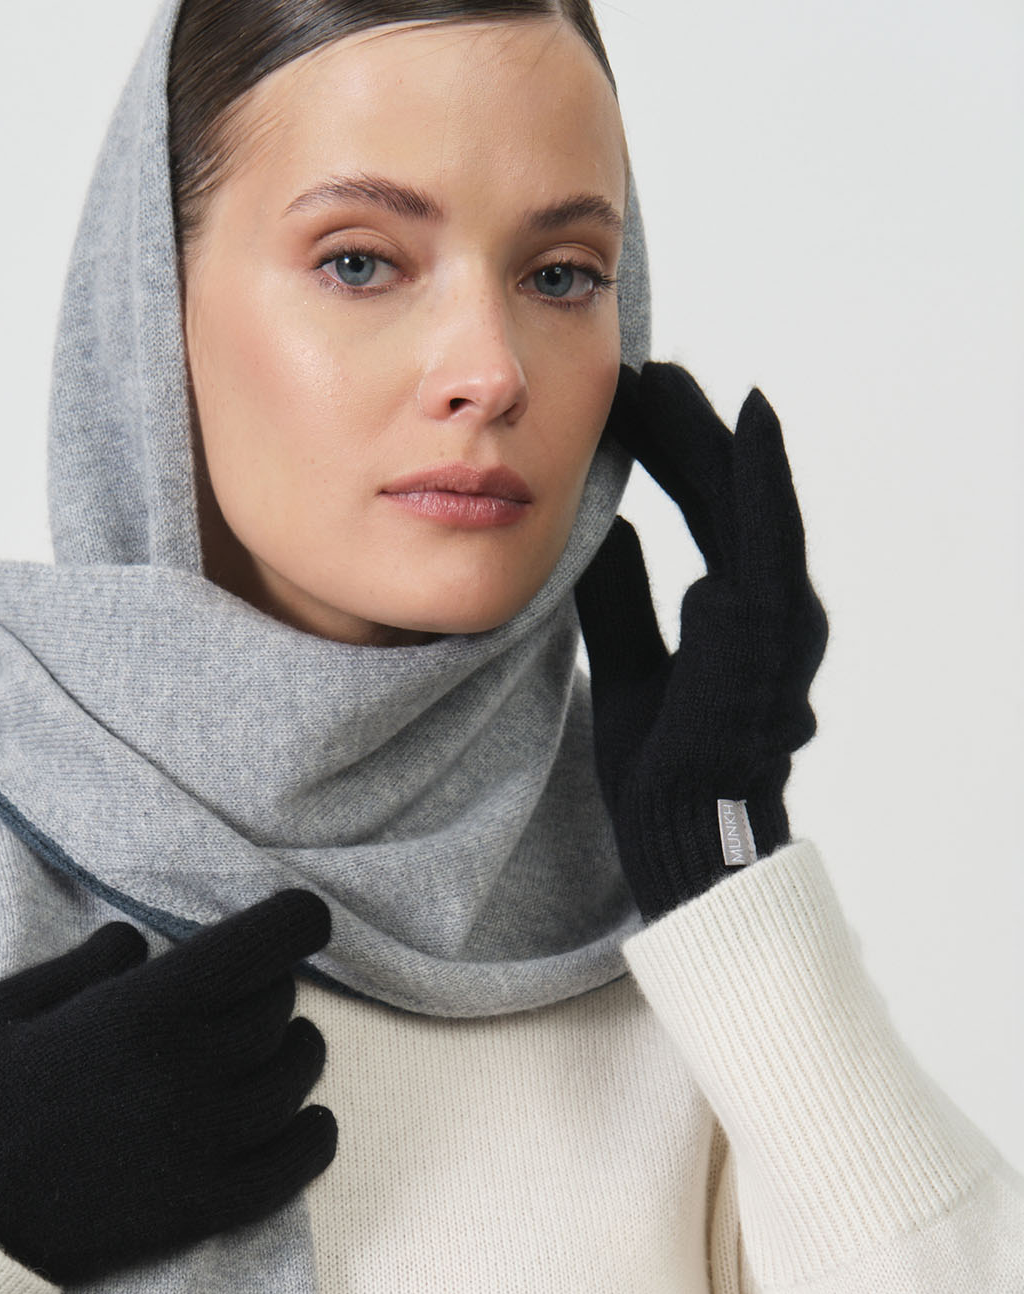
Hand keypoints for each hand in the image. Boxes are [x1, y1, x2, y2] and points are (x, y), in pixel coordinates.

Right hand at [0, 889, 337, 1285]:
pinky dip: (312, 1139)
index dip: (294, 923)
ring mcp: (197, 1148)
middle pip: (273, 1012)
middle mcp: (183, 1076)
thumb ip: (81, 970)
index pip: (256, 949)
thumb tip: (138, 943)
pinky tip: (309, 1120)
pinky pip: (289, 1171)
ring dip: (295, 1054)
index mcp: (136, 1013)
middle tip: (252, 985)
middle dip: (271, 987)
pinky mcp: (197, 1211)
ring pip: (292, 1084)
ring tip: (282, 1044)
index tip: (304, 916)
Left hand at [573, 360, 827, 920]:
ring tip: (682, 392)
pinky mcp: (764, 657)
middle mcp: (774, 614)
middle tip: (651, 369)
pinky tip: (736, 448)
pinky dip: (755, 501)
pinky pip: (762, 562)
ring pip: (754, 519)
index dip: (675, 449)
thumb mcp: (624, 661)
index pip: (709, 508)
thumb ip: (620, 598)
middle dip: (694, 431)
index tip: (636, 396)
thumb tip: (602, 527)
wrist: (680, 838)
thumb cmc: (663, 760)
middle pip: (733, 499)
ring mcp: (777, 636)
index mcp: (739, 610)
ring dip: (716, 450)